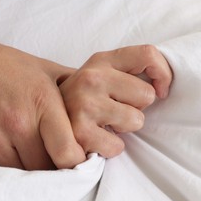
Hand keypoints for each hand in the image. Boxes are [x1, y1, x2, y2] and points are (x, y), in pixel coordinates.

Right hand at [0, 37, 84, 169]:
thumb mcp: (40, 66)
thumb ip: (69, 84)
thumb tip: (93, 99)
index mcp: (41, 102)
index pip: (68, 153)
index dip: (76, 162)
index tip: (74, 158)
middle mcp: (17, 122)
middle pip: (44, 167)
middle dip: (51, 165)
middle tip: (50, 156)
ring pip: (20, 172)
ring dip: (26, 166)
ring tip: (26, 150)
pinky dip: (3, 162)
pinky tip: (4, 146)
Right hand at [59, 45, 171, 159]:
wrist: (38, 113)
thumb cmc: (76, 97)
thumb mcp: (95, 73)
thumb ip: (122, 70)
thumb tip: (159, 83)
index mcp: (99, 60)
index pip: (147, 54)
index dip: (162, 73)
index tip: (159, 90)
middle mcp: (91, 77)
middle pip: (147, 94)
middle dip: (135, 107)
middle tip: (113, 110)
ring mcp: (85, 103)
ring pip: (136, 121)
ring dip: (122, 128)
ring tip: (102, 123)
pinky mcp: (80, 131)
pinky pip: (118, 146)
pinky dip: (109, 147)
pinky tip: (94, 138)